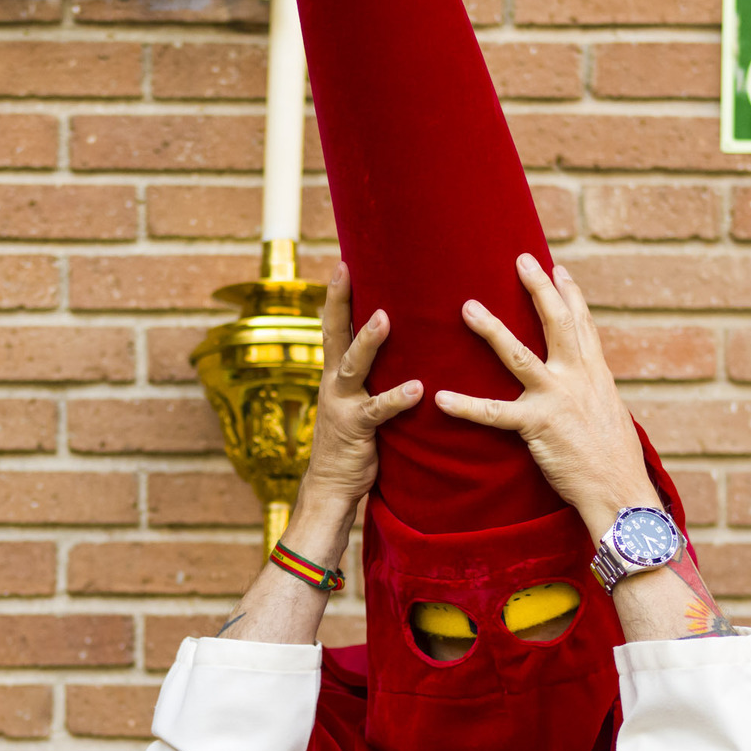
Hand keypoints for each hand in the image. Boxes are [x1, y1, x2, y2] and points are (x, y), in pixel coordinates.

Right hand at [291, 272, 423, 527]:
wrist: (331, 487)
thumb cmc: (354, 442)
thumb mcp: (359, 402)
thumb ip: (374, 378)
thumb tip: (404, 352)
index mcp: (336, 374)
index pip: (334, 326)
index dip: (336, 296)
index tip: (342, 263)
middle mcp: (334, 382)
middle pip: (334, 333)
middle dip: (339, 301)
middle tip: (345, 269)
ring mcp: (342, 404)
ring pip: (352, 365)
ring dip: (368, 341)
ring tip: (385, 318)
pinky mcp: (357, 429)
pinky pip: (378, 410)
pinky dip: (397, 397)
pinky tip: (418, 388)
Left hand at [437, 254, 656, 534]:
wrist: (620, 490)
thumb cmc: (614, 460)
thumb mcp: (609, 416)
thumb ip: (591, 395)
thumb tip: (585, 387)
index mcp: (596, 375)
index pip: (582, 325)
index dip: (570, 295)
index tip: (558, 269)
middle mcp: (578, 378)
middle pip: (556, 323)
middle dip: (538, 288)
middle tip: (520, 259)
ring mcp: (557, 399)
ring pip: (518, 356)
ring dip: (492, 330)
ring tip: (468, 307)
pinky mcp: (538, 426)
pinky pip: (495, 414)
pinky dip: (466, 406)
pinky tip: (442, 397)